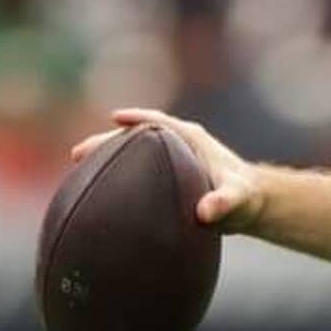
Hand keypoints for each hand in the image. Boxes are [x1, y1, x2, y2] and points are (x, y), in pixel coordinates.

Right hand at [70, 107, 265, 232]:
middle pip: (136, 137)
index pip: (158, 122)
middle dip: (107, 142)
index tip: (114, 119)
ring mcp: (170, 160)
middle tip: (78, 154)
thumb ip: (225, 202)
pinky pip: (136, 173)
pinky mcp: (166, 177)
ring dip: (107, 159)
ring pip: (132, 154)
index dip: (136, 119)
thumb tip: (205, 212)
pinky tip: (97, 195)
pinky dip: (117, 178)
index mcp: (191, 138)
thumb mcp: (238, 198)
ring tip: (78, 171)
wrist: (253, 205)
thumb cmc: (246, 197)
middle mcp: (177, 145)